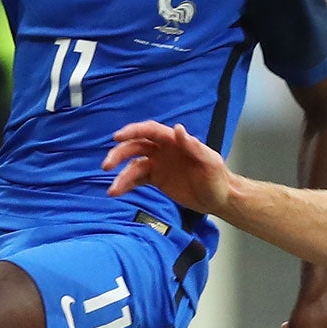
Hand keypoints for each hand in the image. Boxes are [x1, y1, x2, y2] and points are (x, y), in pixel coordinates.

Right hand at [103, 122, 231, 212]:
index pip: (149, 131)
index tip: (117, 138)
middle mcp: (163, 150)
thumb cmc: (217, 178)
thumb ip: (193, 146)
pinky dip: (126, 185)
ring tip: (112, 190)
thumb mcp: (209, 162)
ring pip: (133, 165)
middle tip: (107, 165)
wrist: (219, 198)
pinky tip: (116, 192)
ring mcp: (158, 165)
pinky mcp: (156, 179)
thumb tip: (177, 128)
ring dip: (121, 176)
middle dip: (119, 154)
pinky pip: (137, 180)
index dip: (132, 131)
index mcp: (174, 141)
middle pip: (135, 146)